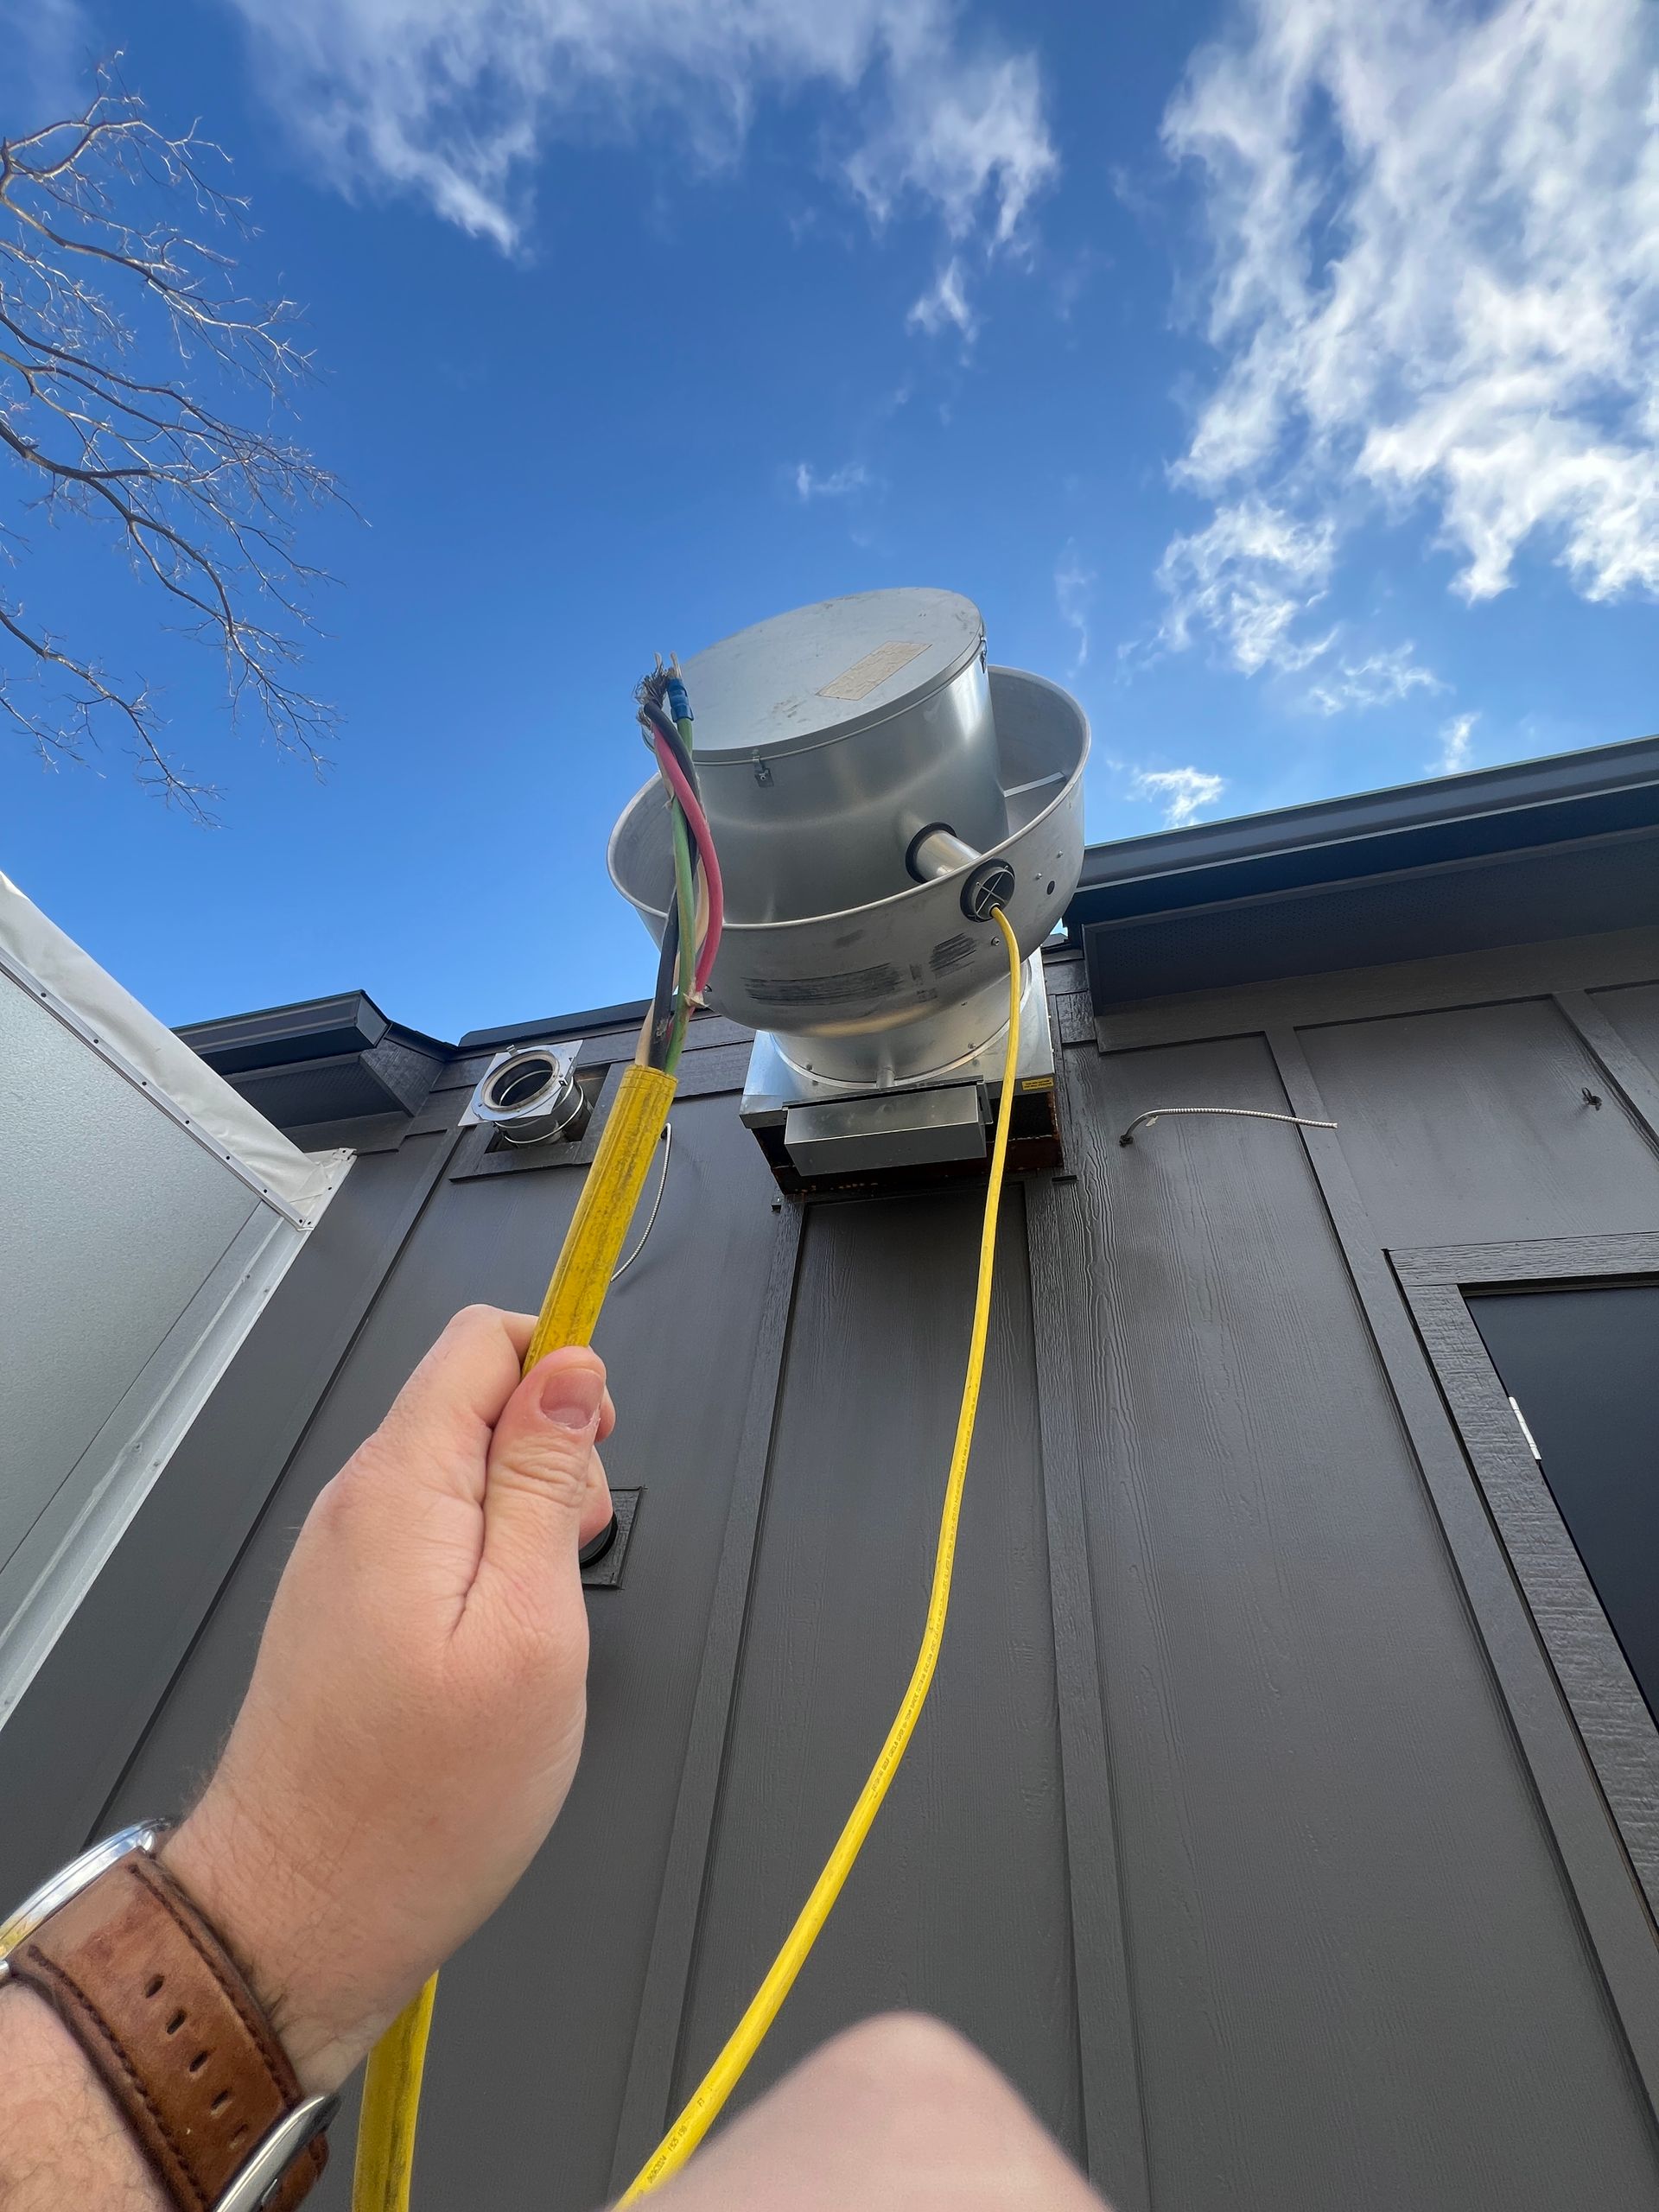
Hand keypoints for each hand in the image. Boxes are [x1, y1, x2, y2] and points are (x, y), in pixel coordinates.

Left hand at [160, 1306, 613, 2092]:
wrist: (299, 1917)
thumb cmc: (421, 1804)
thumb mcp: (531, 1628)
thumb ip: (548, 1482)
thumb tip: (571, 1370)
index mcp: (402, 1486)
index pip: (483, 1339)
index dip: (562, 1365)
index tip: (602, 1444)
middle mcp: (357, 1502)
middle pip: (474, 1401)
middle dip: (553, 1454)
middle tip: (573, 1563)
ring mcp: (343, 1554)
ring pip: (459, 1472)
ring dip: (523, 1519)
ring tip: (537, 1625)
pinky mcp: (343, 1605)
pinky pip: (431, 1534)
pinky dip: (485, 1565)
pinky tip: (496, 1647)